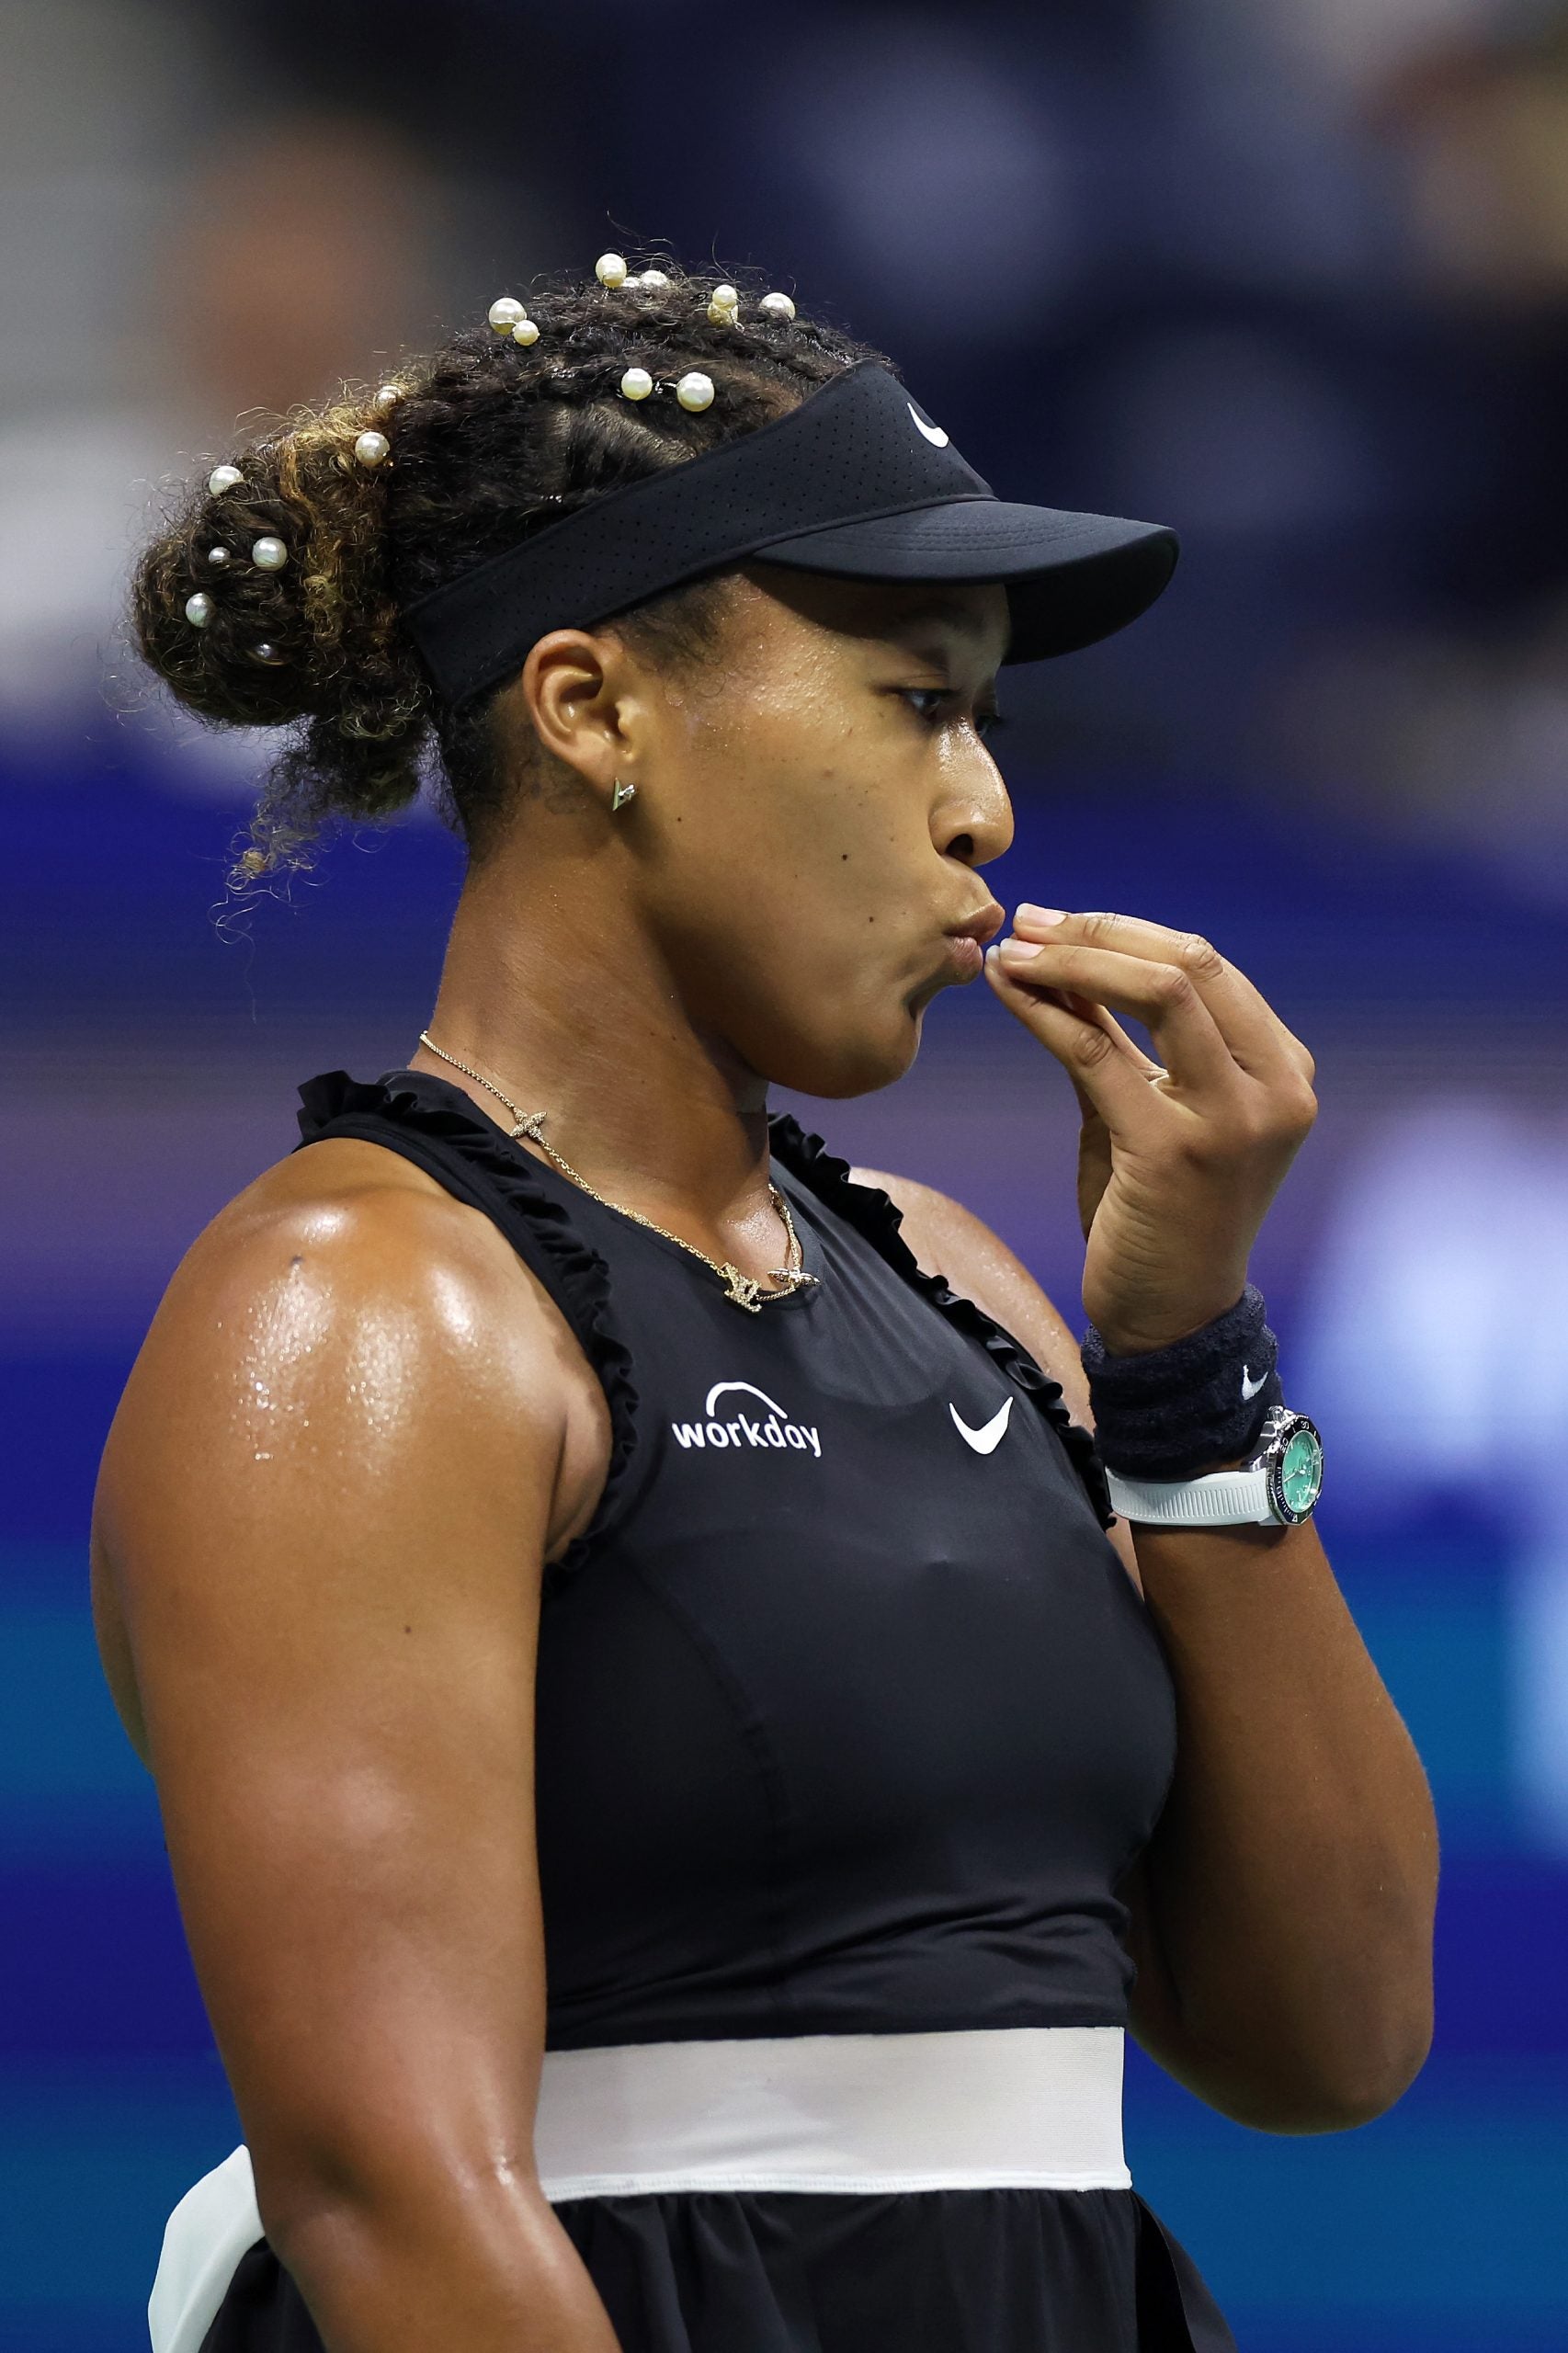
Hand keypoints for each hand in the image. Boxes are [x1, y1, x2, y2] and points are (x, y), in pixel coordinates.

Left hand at [984, 907, 1317, 1355]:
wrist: (1172, 1317)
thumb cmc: (1161, 1214)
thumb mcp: (1149, 1109)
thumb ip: (1119, 1038)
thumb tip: (1061, 957)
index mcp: (1282, 1068)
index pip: (1207, 965)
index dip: (1124, 932)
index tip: (1056, 921)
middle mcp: (1275, 1086)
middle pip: (1190, 963)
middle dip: (1098, 932)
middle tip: (1028, 922)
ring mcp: (1233, 1119)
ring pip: (1159, 992)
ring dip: (1072, 960)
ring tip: (1014, 951)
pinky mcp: (1174, 1152)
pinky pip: (1098, 1055)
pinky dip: (1046, 1014)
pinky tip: (1009, 992)